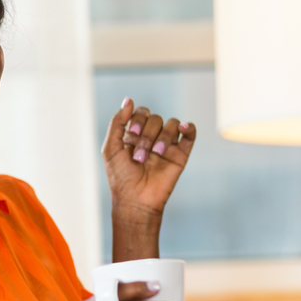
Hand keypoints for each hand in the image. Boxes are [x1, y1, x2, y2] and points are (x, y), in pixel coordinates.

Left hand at [102, 98, 196, 218]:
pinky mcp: (181, 154)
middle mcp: (151, 137)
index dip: (137, 119)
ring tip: (156, 154)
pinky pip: (190, 133)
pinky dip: (188, 127)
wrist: (136, 200)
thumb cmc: (120, 177)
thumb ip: (117, 122)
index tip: (131, 136)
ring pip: (171, 124)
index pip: (140, 113)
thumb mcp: (110, 148)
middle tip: (140, 155)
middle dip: (147, 134)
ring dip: (163, 137)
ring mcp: (167, 145)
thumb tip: (128, 100)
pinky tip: (182, 129)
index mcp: (134, 135)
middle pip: (155, 118)